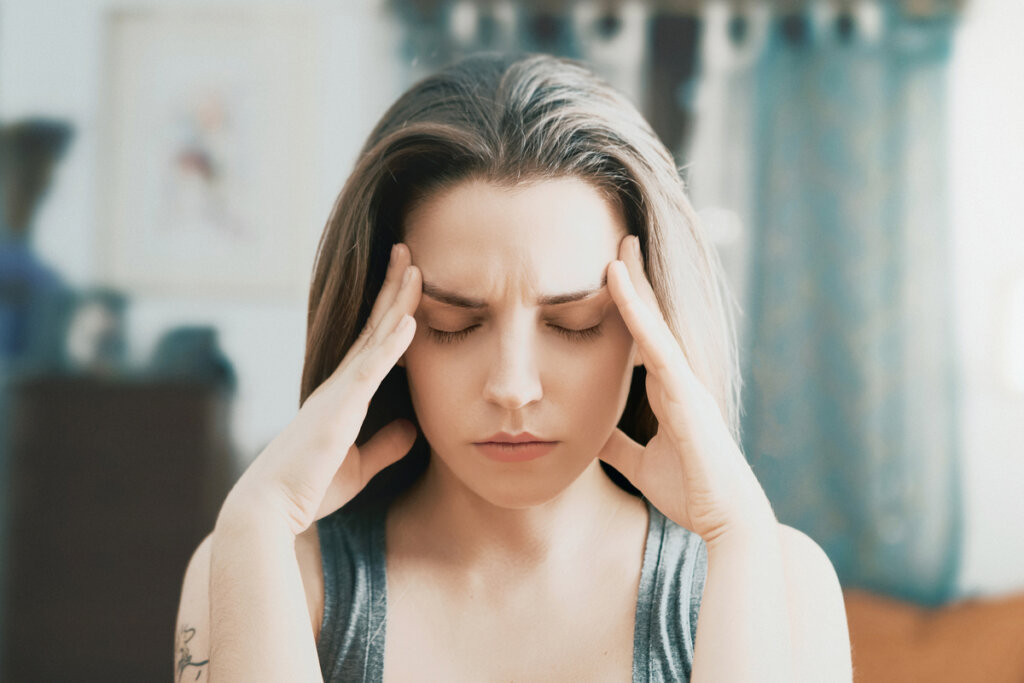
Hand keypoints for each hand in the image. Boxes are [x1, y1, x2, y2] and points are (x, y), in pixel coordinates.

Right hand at [222, 243, 421, 536]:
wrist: (271, 509)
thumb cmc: (308, 491)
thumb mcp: (358, 467)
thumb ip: (384, 446)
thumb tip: (413, 429)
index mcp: (342, 397)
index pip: (372, 344)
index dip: (390, 312)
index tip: (407, 283)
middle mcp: (339, 385)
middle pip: (373, 327)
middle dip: (393, 289)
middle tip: (407, 253)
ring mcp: (339, 393)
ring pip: (374, 337)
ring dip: (396, 301)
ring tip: (414, 266)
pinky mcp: (340, 410)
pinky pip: (371, 369)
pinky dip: (392, 343)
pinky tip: (411, 320)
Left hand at [599, 235, 775, 544]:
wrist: (725, 519)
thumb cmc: (691, 491)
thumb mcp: (640, 464)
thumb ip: (618, 446)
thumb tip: (590, 435)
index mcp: (669, 391)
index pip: (643, 338)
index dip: (628, 306)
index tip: (610, 274)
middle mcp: (679, 377)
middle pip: (652, 318)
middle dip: (637, 279)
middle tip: (619, 238)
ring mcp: (685, 381)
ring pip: (656, 320)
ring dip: (637, 282)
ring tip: (620, 243)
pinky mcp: (685, 392)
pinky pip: (654, 342)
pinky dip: (635, 310)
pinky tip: (617, 282)